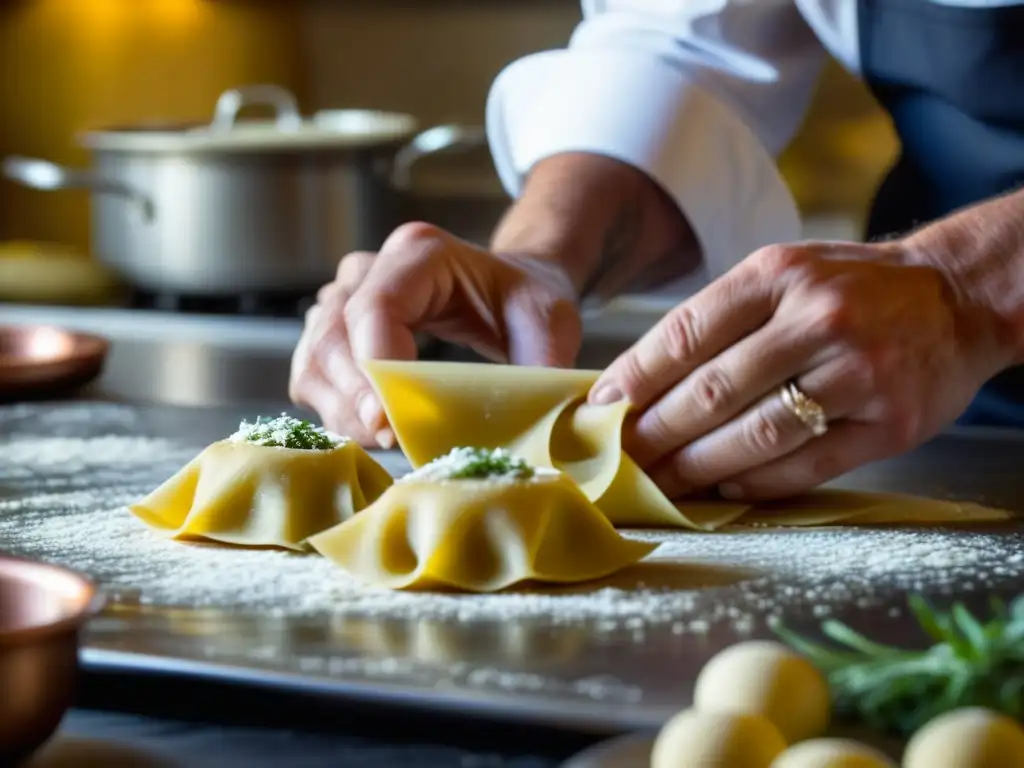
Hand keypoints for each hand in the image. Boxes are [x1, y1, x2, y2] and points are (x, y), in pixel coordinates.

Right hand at [289, 222, 580, 446]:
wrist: (508, 288)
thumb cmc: (523, 299)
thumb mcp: (549, 320)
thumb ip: (542, 364)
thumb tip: (534, 426)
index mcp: (420, 254)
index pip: (373, 308)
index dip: (372, 367)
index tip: (389, 421)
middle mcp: (369, 269)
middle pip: (332, 338)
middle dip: (355, 399)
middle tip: (391, 440)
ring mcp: (343, 297)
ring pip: (314, 359)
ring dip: (342, 409)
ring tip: (386, 439)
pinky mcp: (333, 329)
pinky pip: (313, 374)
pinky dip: (335, 408)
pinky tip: (372, 428)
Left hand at [590, 241, 1012, 499]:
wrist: (957, 298)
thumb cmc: (851, 289)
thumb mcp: (784, 273)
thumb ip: (719, 318)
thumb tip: (640, 381)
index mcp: (779, 274)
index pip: (686, 332)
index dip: (635, 377)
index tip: (600, 407)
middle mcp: (818, 318)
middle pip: (713, 389)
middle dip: (656, 432)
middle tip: (620, 459)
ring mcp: (860, 372)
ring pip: (756, 433)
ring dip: (697, 466)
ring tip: (661, 482)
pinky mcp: (891, 422)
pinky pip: (807, 464)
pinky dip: (756, 481)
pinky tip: (722, 488)